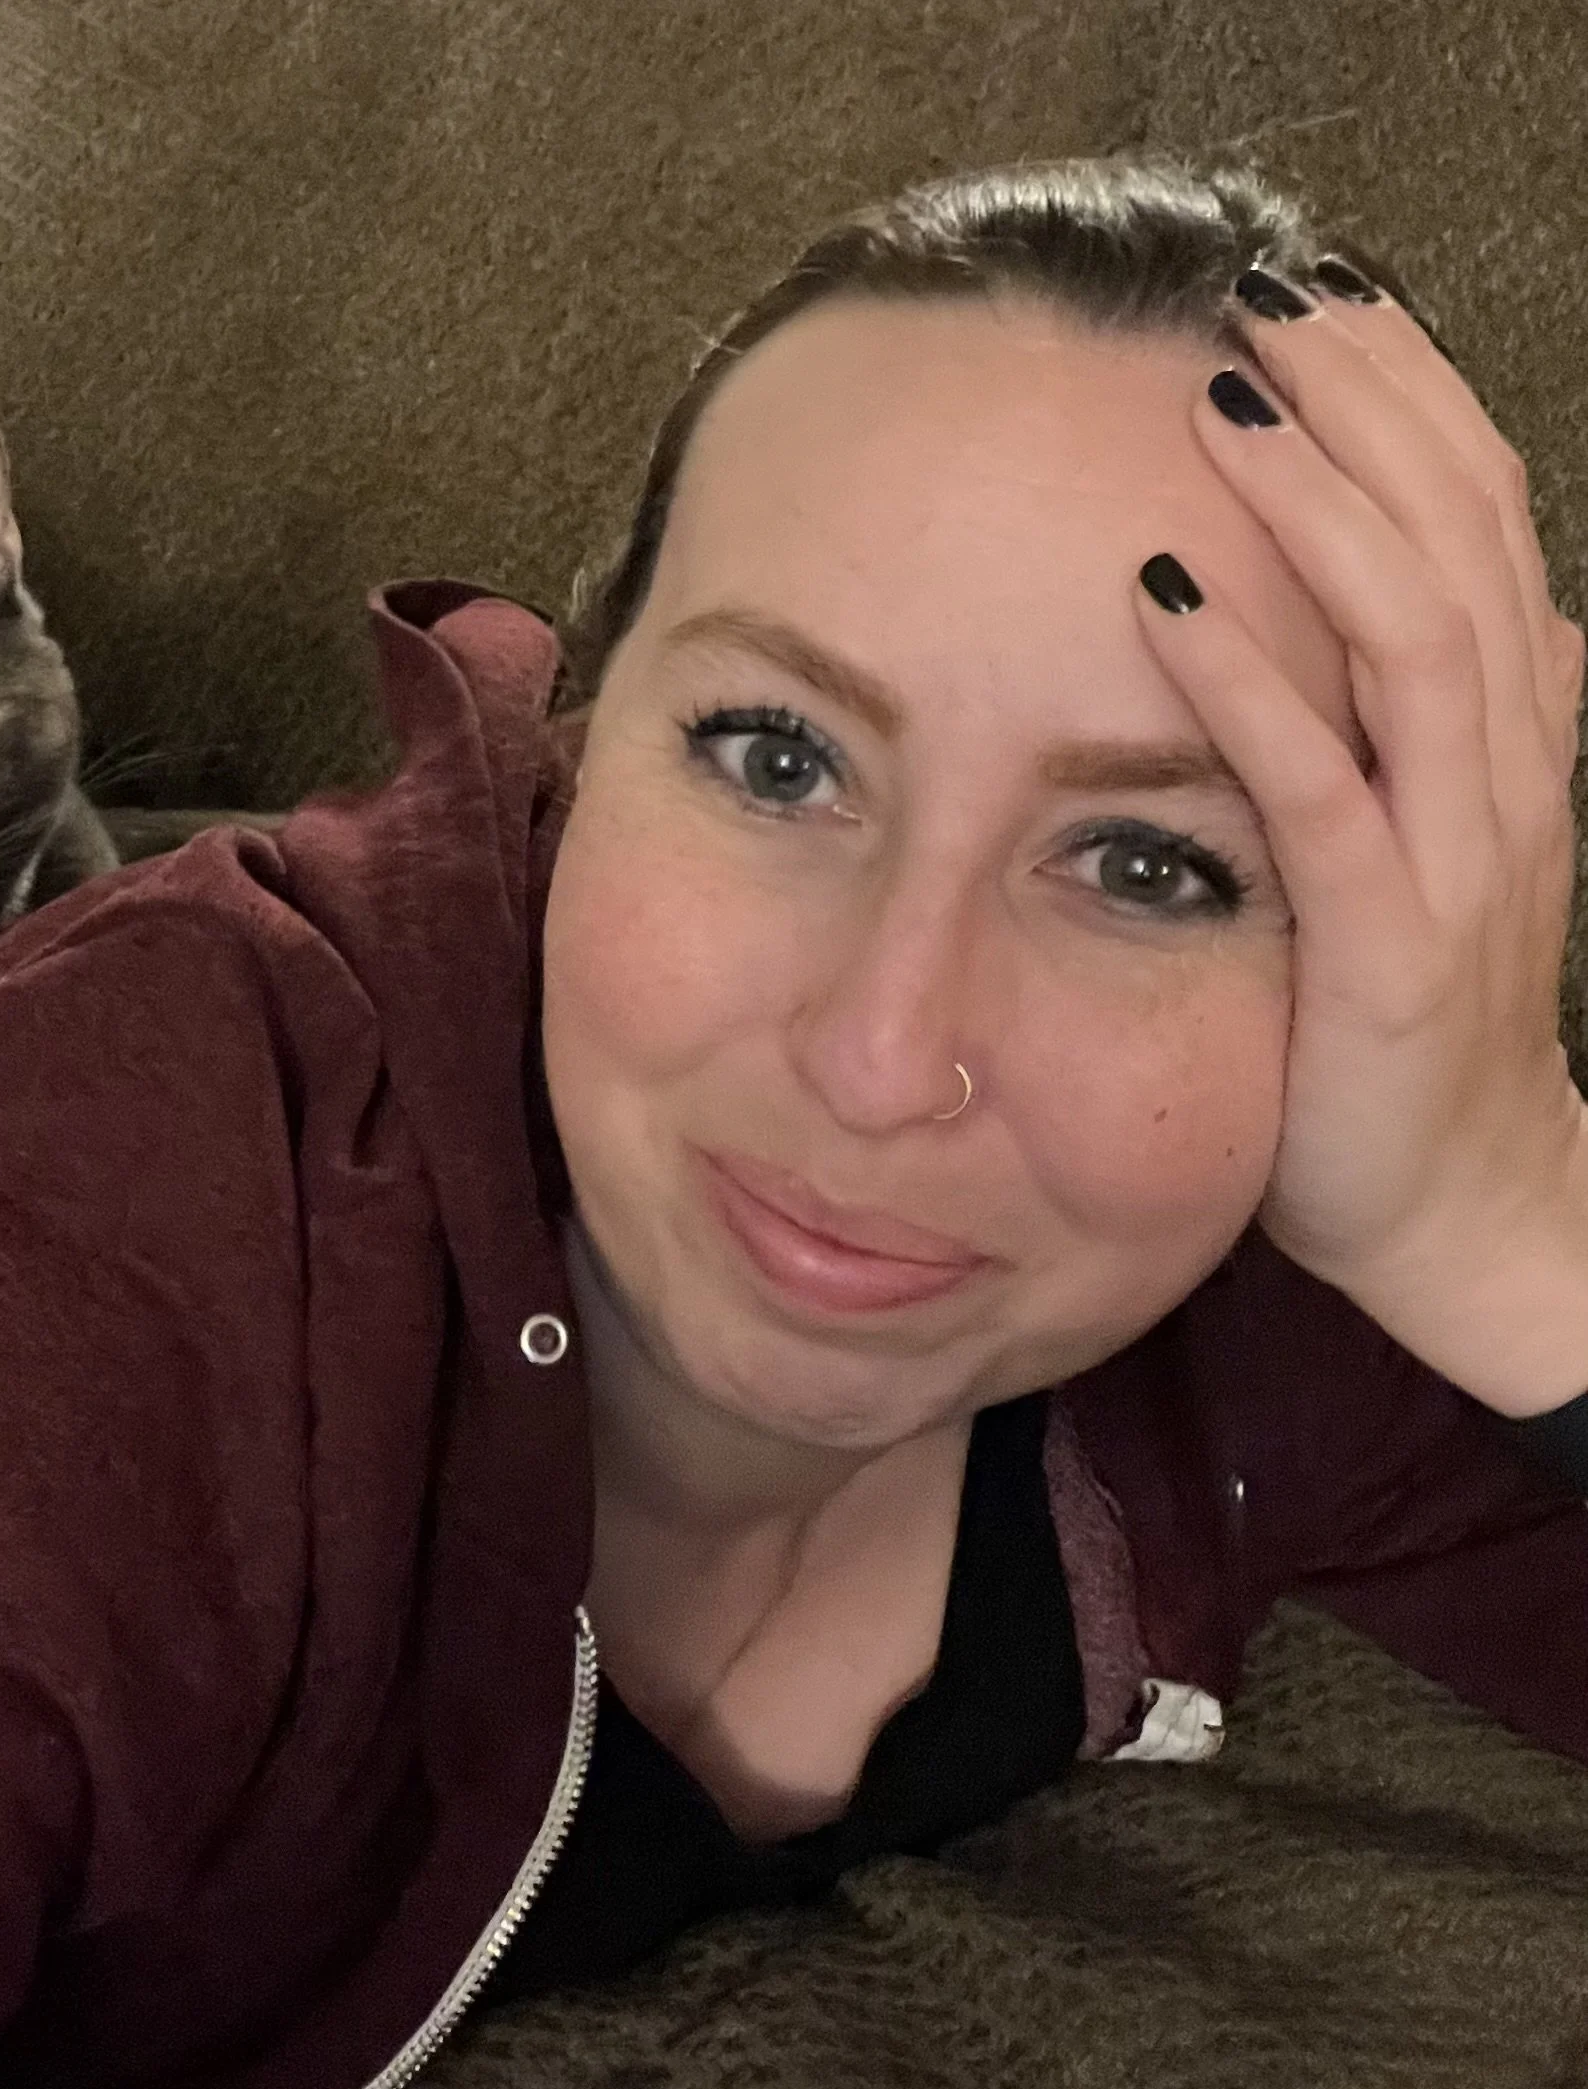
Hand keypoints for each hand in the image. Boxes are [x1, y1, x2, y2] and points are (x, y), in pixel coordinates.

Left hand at [1134, 263, 1587, 1414]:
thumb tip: (1478, 621)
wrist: (1456, 1204)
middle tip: (1265, 296)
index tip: (1316, 296)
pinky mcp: (1389, 947)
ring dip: (1324, 513)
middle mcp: (1504, 770)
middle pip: (1456, 542)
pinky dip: (1254, 692)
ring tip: (1227, 406)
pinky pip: (1326, 797)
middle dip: (1368, 407)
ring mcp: (1459, 856)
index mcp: (1504, 735)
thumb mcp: (1428, 849)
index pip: (1473, 522)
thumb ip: (1439, 732)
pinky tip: (1171, 606)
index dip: (1407, 398)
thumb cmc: (1400, 1023)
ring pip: (1417, 640)